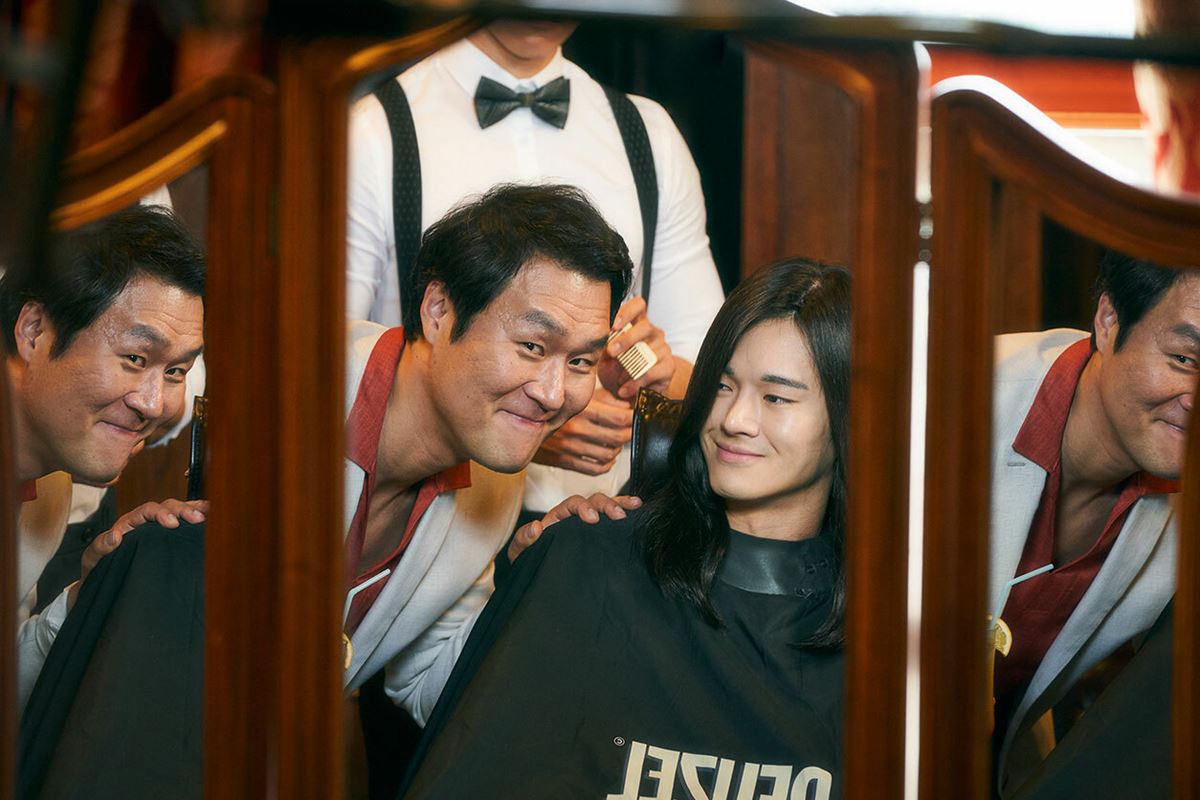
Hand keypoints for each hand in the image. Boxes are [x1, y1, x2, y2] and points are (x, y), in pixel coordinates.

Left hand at [67, 498, 208, 609]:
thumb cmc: (99, 570)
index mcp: (129, 523)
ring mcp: (158, 529)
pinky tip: (210, 514)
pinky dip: (197, 515)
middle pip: (167, 507)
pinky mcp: (169, 539)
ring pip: (178, 511)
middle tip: (197, 518)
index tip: (172, 524)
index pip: (147, 510)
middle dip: (183, 510)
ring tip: (209, 512)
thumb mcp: (93, 559)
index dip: (161, 514)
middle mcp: (146, 522)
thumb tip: (115, 536)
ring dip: (193, 510)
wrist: (105, 584)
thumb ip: (100, 546)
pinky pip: (184, 523)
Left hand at [507, 493, 641, 561]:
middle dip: (607, 504)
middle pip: (594, 501)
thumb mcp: (521, 551)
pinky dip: (626, 512)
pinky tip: (638, 510)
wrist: (539, 576)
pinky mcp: (600, 537)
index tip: (592, 519)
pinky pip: (614, 521)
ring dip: (620, 504)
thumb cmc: (530, 560)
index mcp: (558, 517)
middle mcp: (576, 517)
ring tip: (635, 506)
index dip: (583, 507)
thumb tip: (536, 527)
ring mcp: (590, 526)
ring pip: (607, 507)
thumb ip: (523, 539)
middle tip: (618, 516)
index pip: (573, 504)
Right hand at [532, 387, 632, 475]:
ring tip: (616, 444)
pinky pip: (594, 469)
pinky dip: (605, 466)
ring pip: (608, 455)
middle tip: (629, 431)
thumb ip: (605, 399)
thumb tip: (627, 406)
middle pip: (616, 437)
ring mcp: (570, 447)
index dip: (632, 419)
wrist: (520, 422)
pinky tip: (606, 458)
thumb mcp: (578, 395)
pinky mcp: (563, 460)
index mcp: (581, 409)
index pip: (618, 418)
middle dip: (628, 435)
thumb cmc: (552, 406)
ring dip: (616, 451)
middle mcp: (576, 429)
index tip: (635, 417)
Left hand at [598, 296, 676, 400]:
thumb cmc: (617, 370)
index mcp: (637, 324)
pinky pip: (651, 372)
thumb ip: (603, 345)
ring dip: (628, 367)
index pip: (638, 305)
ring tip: (617, 380)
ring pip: (648, 352)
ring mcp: (663, 349)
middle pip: (645, 326)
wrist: (632, 394)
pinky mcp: (669, 366)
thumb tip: (598, 340)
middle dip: (626, 339)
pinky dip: (635, 383)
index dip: (627, 312)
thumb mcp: (605, 357)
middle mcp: (653, 333)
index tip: (614, 325)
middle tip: (611, 352)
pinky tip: (624, 390)